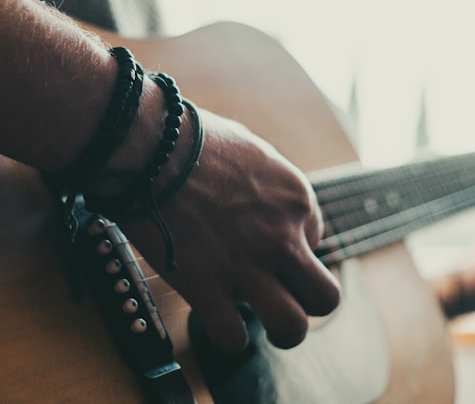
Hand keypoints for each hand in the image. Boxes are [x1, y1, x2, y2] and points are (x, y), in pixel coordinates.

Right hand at [116, 107, 341, 352]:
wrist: (149, 147)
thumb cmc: (189, 138)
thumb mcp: (249, 149)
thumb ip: (264, 181)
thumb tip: (256, 196)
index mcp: (295, 199)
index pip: (316, 241)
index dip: (289, 248)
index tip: (263, 245)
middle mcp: (282, 237)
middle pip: (325, 297)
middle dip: (306, 302)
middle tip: (281, 295)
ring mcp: (248, 266)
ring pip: (293, 327)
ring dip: (279, 330)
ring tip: (261, 322)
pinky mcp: (209, 287)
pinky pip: (233, 337)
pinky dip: (226, 336)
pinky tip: (216, 319)